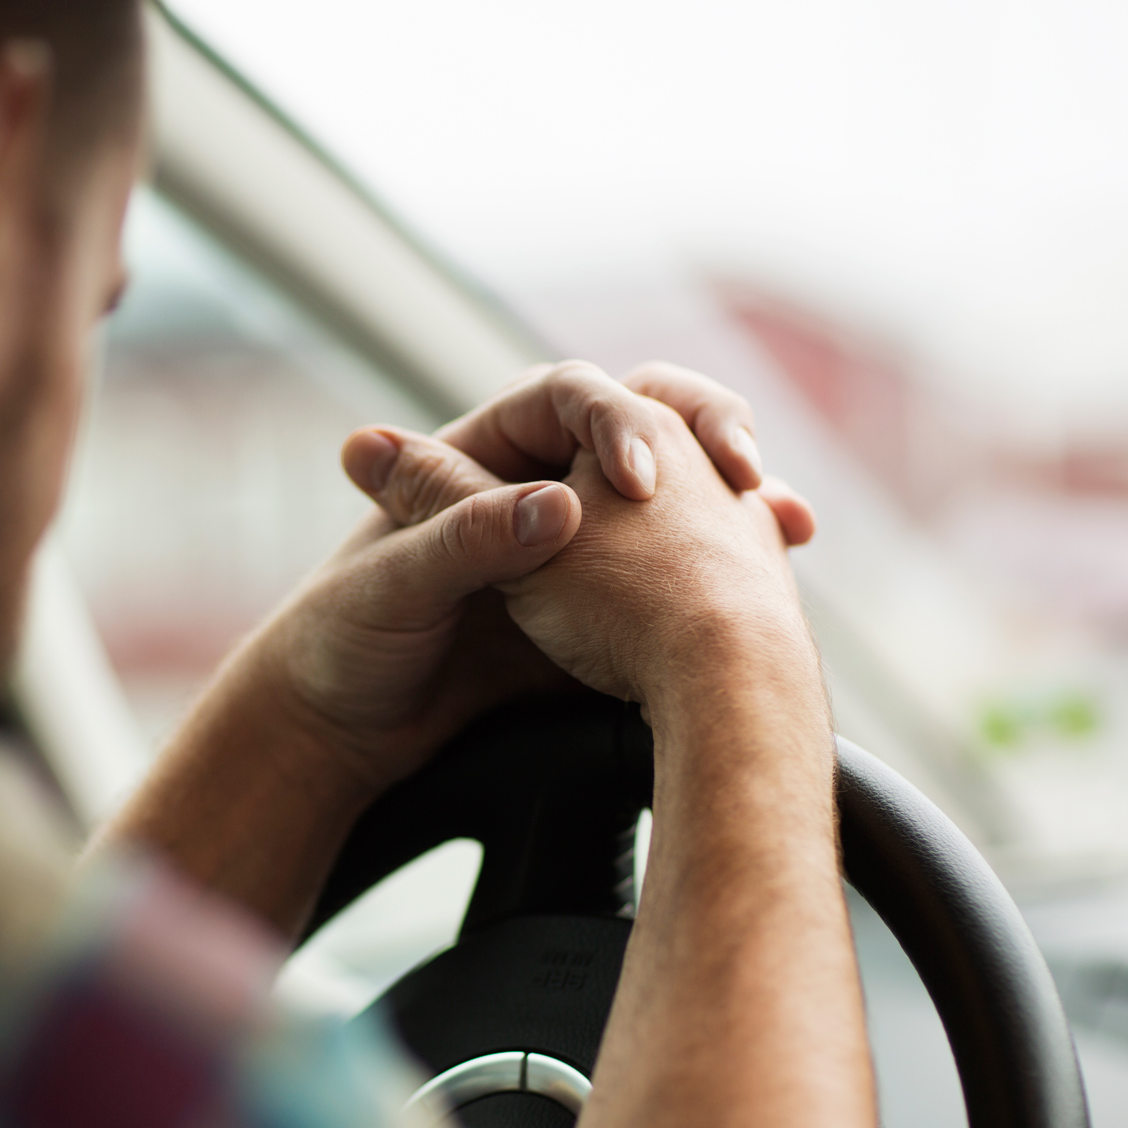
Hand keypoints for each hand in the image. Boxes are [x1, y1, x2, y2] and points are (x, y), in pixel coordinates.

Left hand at [260, 360, 812, 790]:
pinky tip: (765, 580)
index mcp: (477, 456)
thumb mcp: (399, 587)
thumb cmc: (347, 644)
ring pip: (670, 498)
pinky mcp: (593, 609)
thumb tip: (553, 504)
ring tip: (782, 524)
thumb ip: (466, 540)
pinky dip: (725, 576)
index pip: (567, 396)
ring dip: (730, 504)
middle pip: (638, 431)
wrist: (345, 731)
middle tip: (744, 474)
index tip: (637, 479)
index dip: (610, 422)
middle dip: (703, 439)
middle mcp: (531, 487)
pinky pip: (674, 574)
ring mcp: (572, 545)